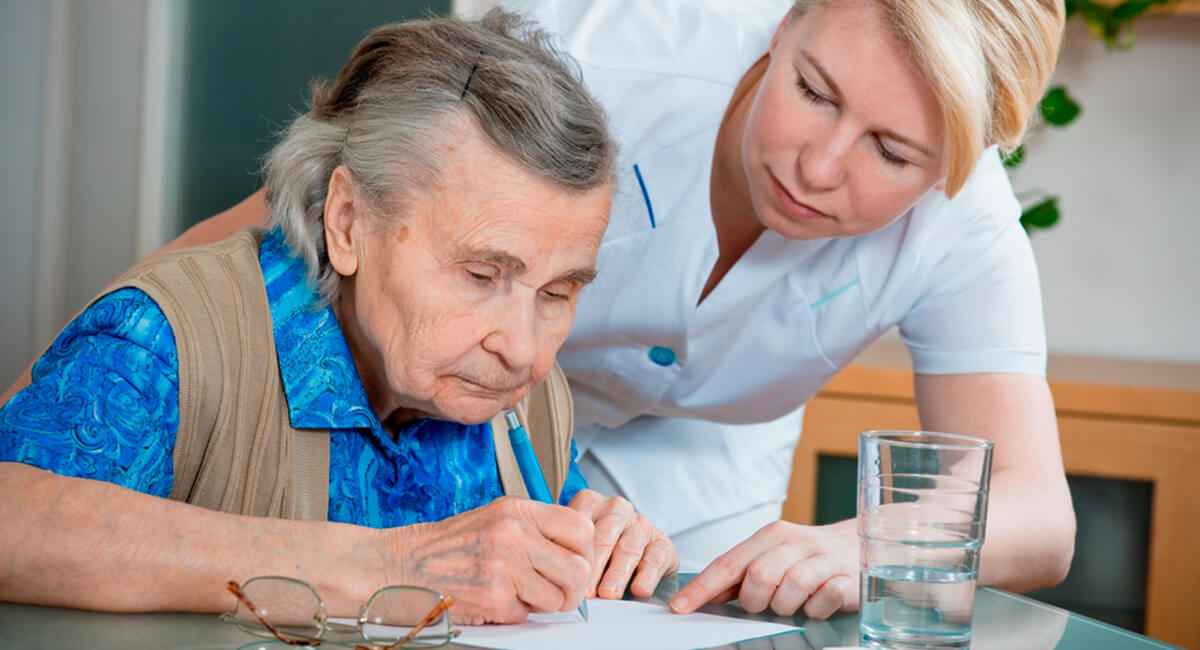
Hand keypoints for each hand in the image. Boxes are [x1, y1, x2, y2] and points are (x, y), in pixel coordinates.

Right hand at [393, 496, 593, 624]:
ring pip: (558, 598)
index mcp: (518, 510)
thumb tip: (577, 553)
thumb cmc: (448, 546)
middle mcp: (514, 533)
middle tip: (554, 592)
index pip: (582, 528)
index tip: (574, 563)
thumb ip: (535, 529)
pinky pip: (527, 614)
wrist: (400, 566)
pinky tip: (492, 600)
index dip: (584, 553)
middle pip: (578, 570)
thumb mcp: (495, 518)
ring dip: (541, 604)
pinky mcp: (493, 597)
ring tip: (516, 594)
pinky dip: (514, 613)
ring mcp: (504, 566)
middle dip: (571, 589)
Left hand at [568, 489, 677, 599]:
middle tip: (586, 591)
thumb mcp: (576, 544)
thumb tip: (555, 577)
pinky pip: (656, 558)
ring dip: (618, 573)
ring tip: (608, 594)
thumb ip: (566, 551)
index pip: (581, 524)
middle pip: (604, 537)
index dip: (574, 553)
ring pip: (629, 548)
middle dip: (594, 566)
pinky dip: (648, 575)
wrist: (631, 557)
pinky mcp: (662, 543)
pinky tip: (639, 589)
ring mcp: (641, 524)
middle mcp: (617, 508)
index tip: (568, 575)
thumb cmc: (596, 552)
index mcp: (591, 502)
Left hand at [668, 520, 857, 618]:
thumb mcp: (772, 556)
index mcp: (770, 535)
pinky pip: (823, 600)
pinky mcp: (846, 578)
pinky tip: (816, 604)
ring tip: (792, 603)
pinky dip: (815, 610)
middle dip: (754, 601)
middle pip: (758, 577)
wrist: (857, 545)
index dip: (702, 588)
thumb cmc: (807, 556)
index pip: (728, 564)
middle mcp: (795, 542)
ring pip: (790, 589)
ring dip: (786, 606)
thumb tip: (703, 594)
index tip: (680, 607)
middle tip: (764, 604)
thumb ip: (740, 574)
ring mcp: (823, 559)